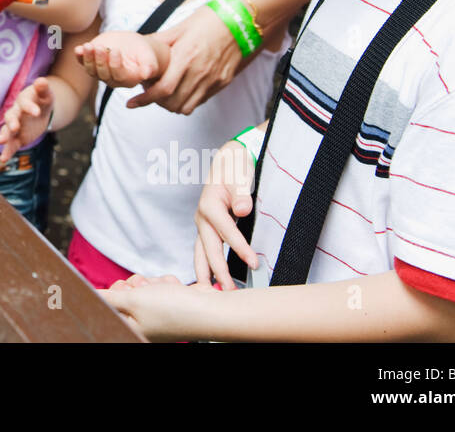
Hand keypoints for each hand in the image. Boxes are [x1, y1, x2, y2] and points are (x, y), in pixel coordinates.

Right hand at [0, 77, 53, 163]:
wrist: (41, 111)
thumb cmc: (42, 99)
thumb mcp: (46, 94)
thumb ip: (43, 89)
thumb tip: (41, 80)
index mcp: (23, 101)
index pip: (24, 103)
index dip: (30, 107)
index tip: (36, 112)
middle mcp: (15, 113)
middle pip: (10, 117)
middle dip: (12, 122)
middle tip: (14, 127)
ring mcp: (14, 126)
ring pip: (7, 131)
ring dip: (4, 135)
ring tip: (1, 141)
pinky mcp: (17, 138)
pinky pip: (11, 145)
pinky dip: (7, 152)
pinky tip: (2, 160)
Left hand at [75, 30, 159, 88]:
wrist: (133, 46)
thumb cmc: (144, 53)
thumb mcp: (149, 58)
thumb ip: (149, 66)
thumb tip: (147, 74)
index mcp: (128, 80)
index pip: (118, 75)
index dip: (115, 64)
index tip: (116, 51)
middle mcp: (113, 79)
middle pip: (103, 74)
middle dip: (100, 60)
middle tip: (100, 48)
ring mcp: (101, 71)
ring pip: (91, 69)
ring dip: (88, 58)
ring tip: (88, 46)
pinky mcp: (92, 62)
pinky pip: (83, 62)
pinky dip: (79, 56)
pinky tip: (78, 49)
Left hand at [99, 274, 216, 341]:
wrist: (210, 308)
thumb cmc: (173, 309)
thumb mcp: (132, 300)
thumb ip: (107, 297)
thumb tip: (86, 296)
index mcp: (130, 329)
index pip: (108, 306)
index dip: (115, 293)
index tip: (125, 289)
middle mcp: (141, 324)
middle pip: (123, 294)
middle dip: (134, 285)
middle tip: (144, 289)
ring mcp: (155, 314)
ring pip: (141, 286)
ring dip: (152, 283)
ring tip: (163, 290)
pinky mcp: (167, 303)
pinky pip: (157, 286)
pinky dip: (165, 284)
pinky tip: (175, 290)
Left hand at [126, 6, 239, 113]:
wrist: (241, 20)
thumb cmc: (209, 20)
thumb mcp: (179, 27)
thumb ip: (158, 41)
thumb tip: (137, 47)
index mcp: (186, 56)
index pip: (163, 89)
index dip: (145, 99)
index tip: (132, 102)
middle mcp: (200, 72)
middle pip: (173, 103)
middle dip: (156, 103)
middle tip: (149, 93)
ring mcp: (213, 80)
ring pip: (186, 107)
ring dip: (171, 105)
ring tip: (165, 93)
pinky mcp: (222, 83)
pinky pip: (200, 101)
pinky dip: (187, 101)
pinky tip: (182, 89)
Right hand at [193, 139, 257, 289]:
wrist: (227, 162)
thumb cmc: (234, 168)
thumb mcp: (240, 175)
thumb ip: (241, 194)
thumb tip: (242, 209)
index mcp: (209, 205)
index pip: (227, 232)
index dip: (240, 249)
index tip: (254, 264)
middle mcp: (202, 218)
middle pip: (209, 249)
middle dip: (219, 271)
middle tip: (230, 291)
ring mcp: (202, 224)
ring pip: (201, 253)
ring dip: (206, 273)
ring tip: (212, 292)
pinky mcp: (206, 229)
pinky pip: (204, 250)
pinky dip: (206, 266)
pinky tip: (211, 279)